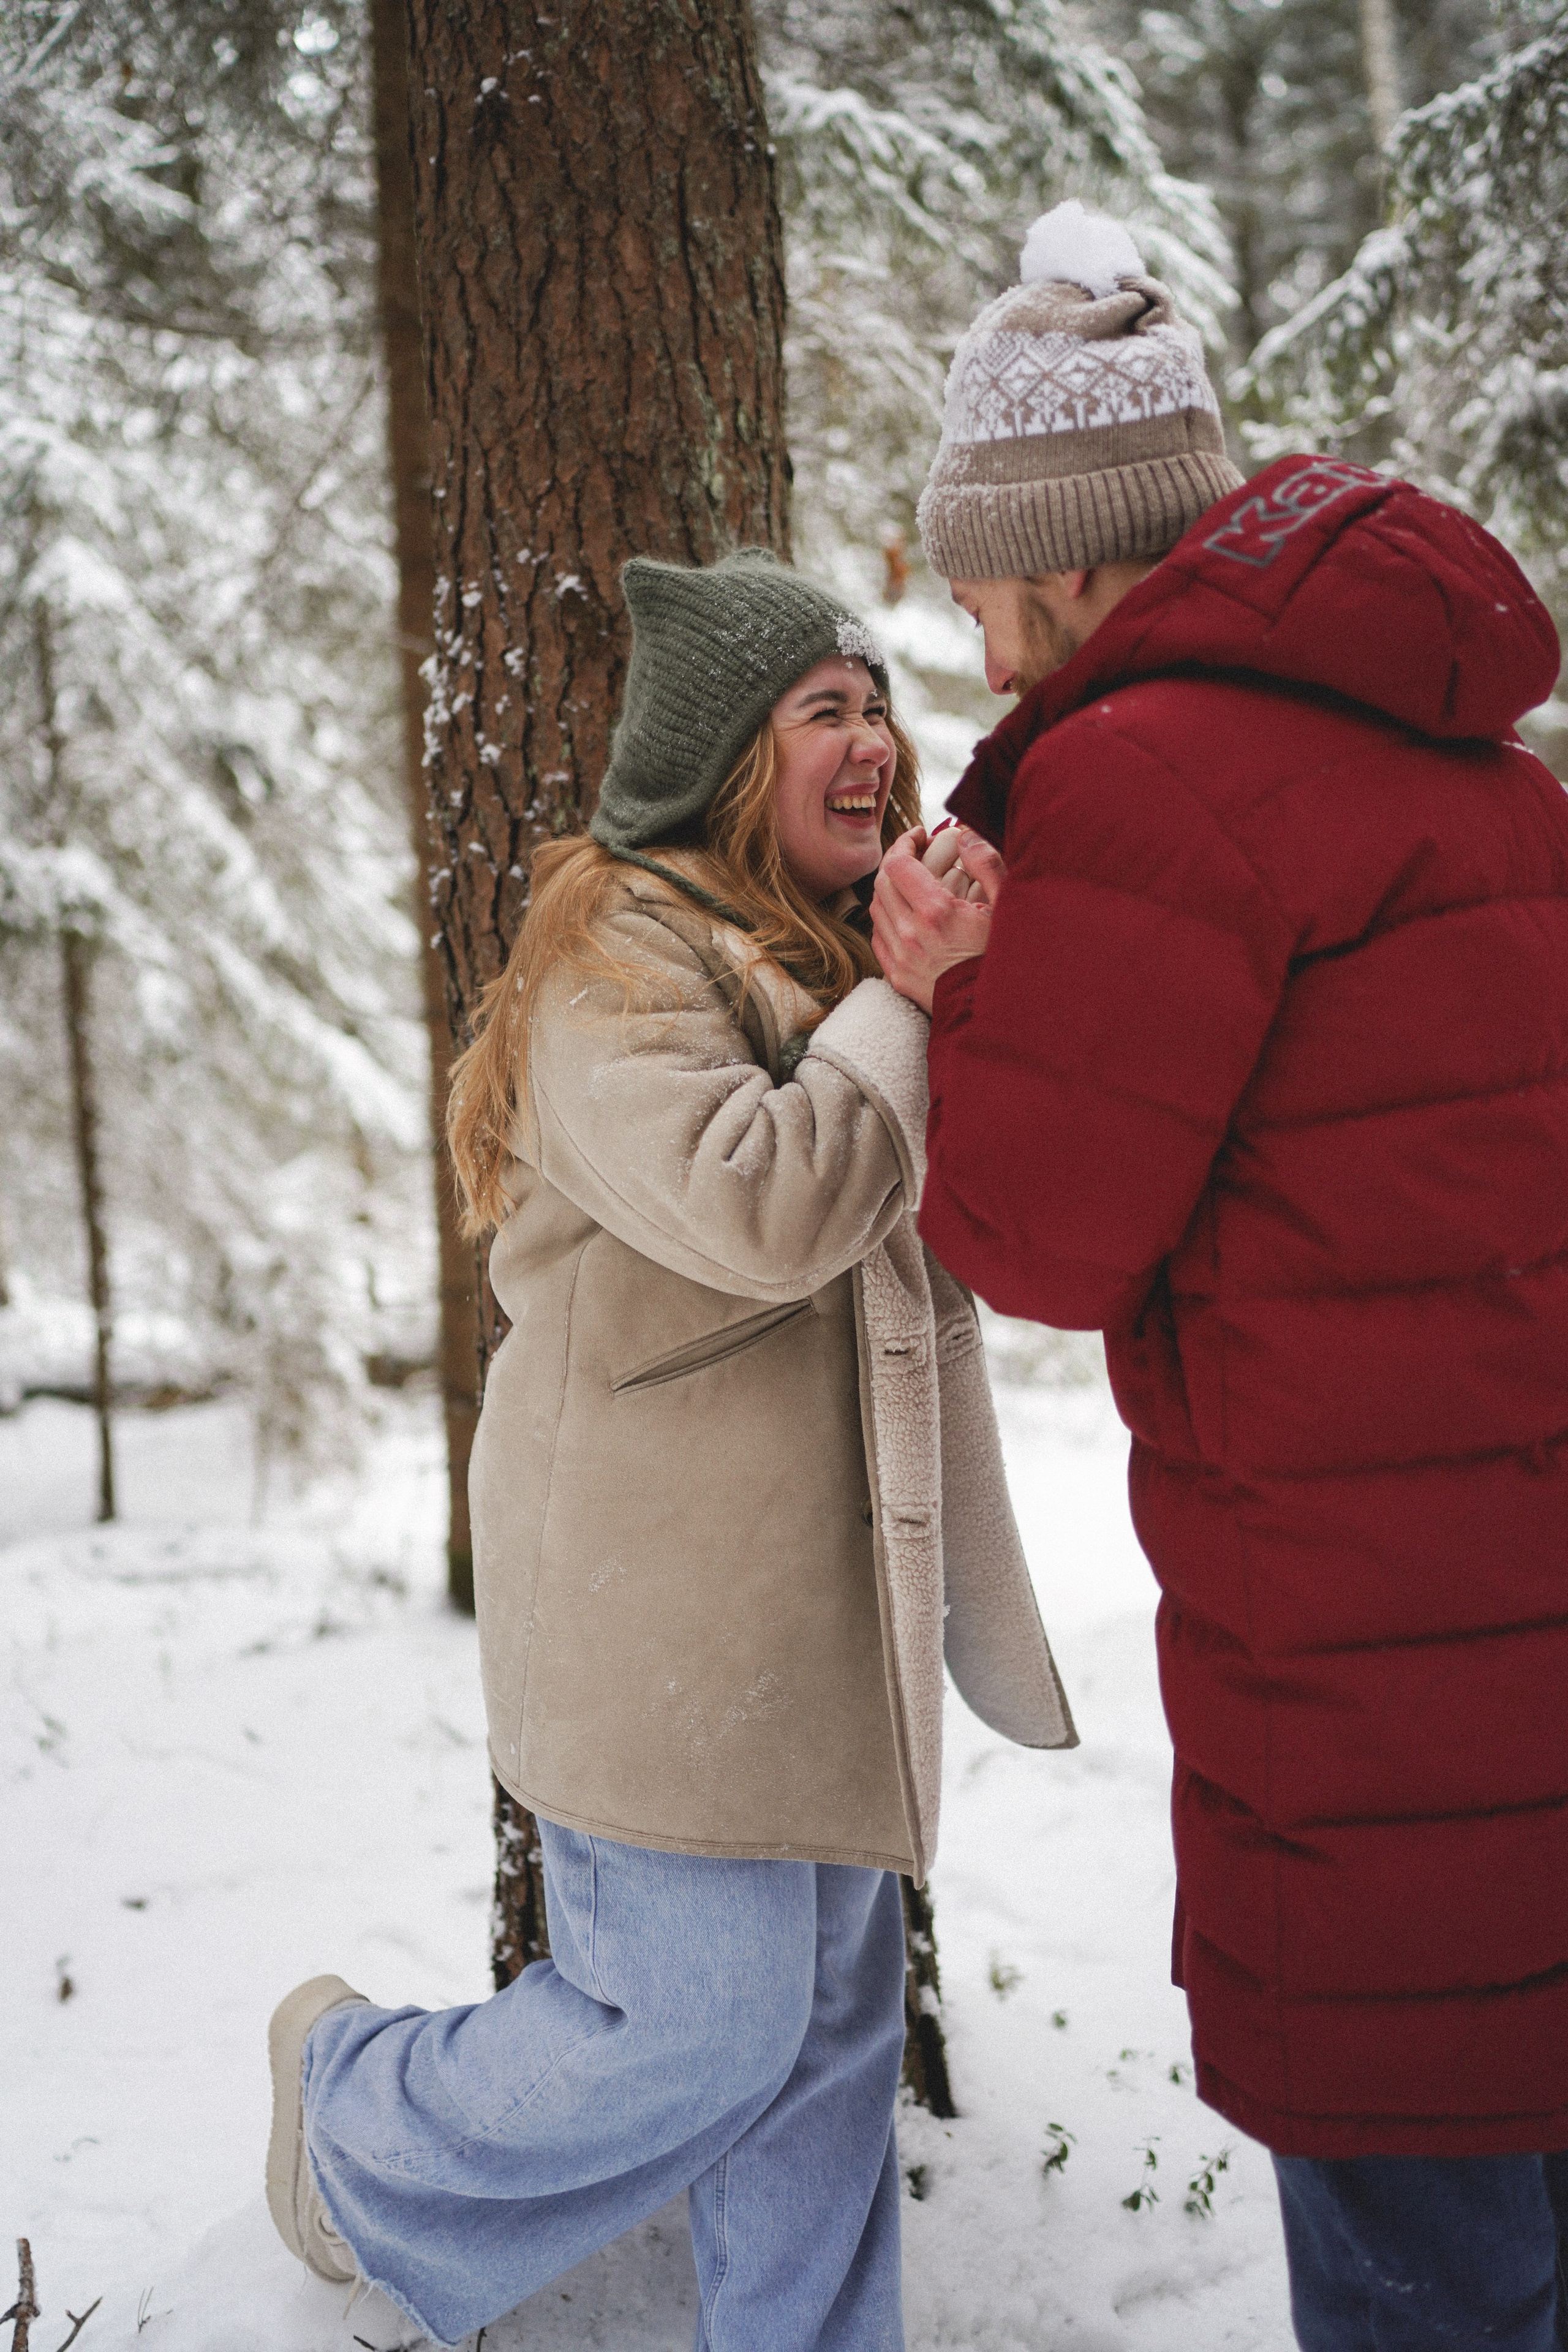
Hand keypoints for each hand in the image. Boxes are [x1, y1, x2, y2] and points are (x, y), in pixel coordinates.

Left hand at [872, 826, 1003, 1011]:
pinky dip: (886, 919)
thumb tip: (966, 837)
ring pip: (876, 908)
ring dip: (889, 889)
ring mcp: (901, 956)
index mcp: (936, 912)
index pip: (898, 864)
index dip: (905, 842)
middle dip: (895, 861)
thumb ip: (987, 865)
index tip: (919, 835)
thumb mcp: (1006, 906)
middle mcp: (911, 933)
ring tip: (909, 883)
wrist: (991, 1008)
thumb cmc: (1003, 957)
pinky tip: (904, 914)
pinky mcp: (897, 976)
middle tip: (914, 854)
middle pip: (882, 882)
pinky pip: (878, 937)